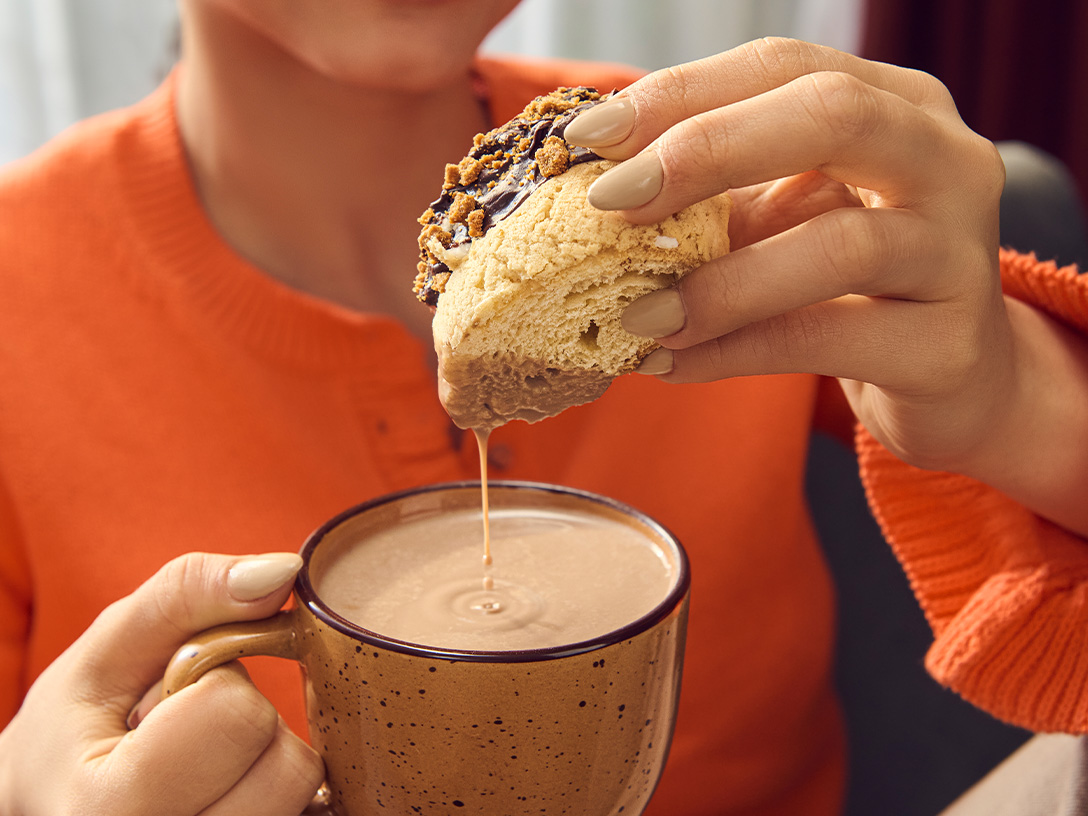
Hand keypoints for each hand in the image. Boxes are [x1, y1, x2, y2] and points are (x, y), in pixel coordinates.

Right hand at [0, 552, 323, 815]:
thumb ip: (189, 593)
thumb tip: (282, 571)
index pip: (236, 714)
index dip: (217, 684)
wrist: (52, 807)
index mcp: (110, 809)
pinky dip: (282, 792)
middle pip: (288, 767)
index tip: (171, 699)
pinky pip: (312, 815)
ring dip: (266, 760)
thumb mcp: (110, 647)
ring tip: (207, 763)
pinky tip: (230, 785)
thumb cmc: (78, 726)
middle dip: (249, 726)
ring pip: (305, 795)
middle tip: (192, 734)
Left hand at [567, 39, 1014, 466]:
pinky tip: (673, 364)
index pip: (783, 68)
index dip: (681, 93)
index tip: (589, 134)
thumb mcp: (784, 223)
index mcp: (897, 106)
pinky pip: (828, 339)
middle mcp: (945, 160)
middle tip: (612, 202)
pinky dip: (736, 352)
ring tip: (637, 316)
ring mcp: (959, 253)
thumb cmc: (852, 288)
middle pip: (831, 115)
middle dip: (705, 150)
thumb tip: (598, 198)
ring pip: (839, 245)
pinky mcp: (948, 346)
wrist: (955, 379)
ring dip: (718, 284)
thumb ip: (715, 202)